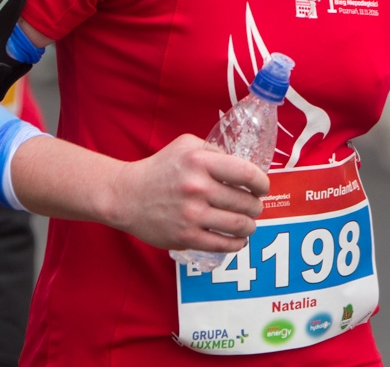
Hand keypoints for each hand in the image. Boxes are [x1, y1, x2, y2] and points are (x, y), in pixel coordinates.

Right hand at [102, 134, 267, 253]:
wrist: (126, 195)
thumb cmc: (159, 168)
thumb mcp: (186, 145)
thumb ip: (214, 150)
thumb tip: (242, 162)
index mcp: (200, 162)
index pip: (247, 174)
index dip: (262, 183)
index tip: (262, 187)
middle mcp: (198, 188)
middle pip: (247, 203)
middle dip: (256, 206)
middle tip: (254, 206)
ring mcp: (192, 215)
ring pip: (240, 226)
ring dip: (250, 226)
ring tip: (248, 223)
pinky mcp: (186, 237)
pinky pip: (223, 244)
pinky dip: (237, 243)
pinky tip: (238, 239)